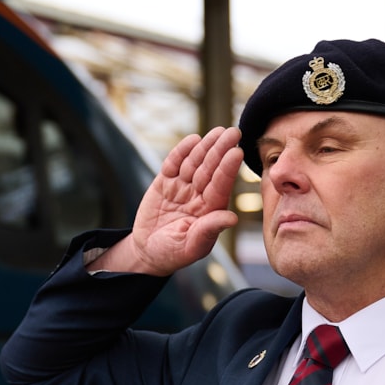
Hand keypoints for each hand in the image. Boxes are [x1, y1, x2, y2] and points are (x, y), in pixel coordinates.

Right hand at [93, 126, 242, 274]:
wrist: (147, 252)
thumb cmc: (173, 253)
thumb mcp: (191, 247)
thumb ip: (209, 230)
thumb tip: (232, 218)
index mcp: (210, 210)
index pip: (220, 185)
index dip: (228, 169)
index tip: (237, 152)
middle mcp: (199, 195)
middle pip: (210, 169)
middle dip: (220, 150)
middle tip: (232, 132)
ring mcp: (182, 187)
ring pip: (194, 163)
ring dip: (205, 147)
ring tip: (216, 131)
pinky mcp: (164, 182)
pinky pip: (173, 164)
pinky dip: (181, 152)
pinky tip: (193, 140)